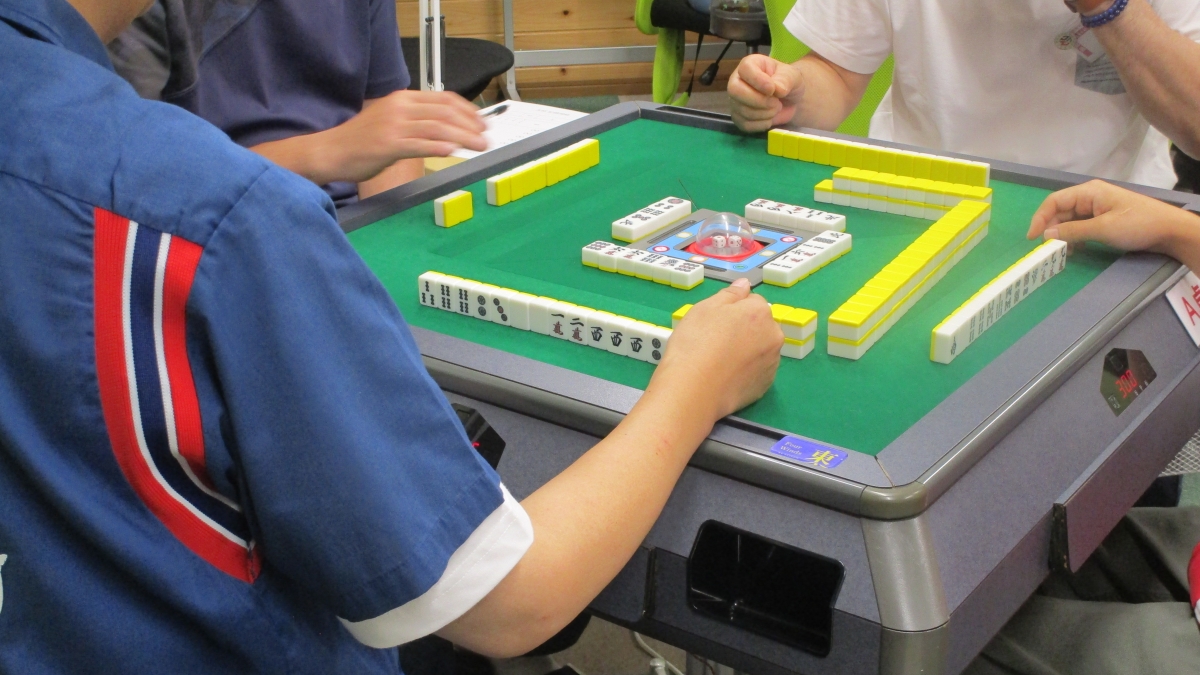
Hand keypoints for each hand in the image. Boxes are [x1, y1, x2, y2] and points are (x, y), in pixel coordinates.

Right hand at [317, 90, 485, 183]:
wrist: (332, 150)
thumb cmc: (363, 140)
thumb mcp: (392, 120)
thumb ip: (417, 121)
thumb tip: (448, 129)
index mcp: (403, 98)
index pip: (443, 99)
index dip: (467, 110)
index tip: (481, 121)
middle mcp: (400, 107)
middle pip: (445, 113)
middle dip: (470, 125)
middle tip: (485, 137)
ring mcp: (394, 125)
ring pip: (437, 128)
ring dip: (463, 138)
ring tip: (478, 146)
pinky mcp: (388, 145)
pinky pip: (420, 144)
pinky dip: (439, 147)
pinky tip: (453, 151)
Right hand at [649, 279, 782, 420]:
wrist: (693, 389)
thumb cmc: (695, 343)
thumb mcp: (704, 308)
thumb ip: (729, 294)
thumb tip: (745, 284)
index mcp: (760, 311)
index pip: (752, 301)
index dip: (732, 310)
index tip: (715, 322)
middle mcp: (774, 335)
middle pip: (760, 325)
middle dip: (745, 329)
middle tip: (717, 341)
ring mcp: (772, 363)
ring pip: (760, 348)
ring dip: (748, 349)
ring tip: (721, 360)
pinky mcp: (765, 386)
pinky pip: (757, 371)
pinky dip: (746, 371)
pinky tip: (727, 375)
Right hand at [728, 54, 805, 132]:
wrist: (789, 100)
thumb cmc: (787, 82)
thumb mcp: (792, 76)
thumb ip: (785, 79)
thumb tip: (777, 90)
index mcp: (750, 65)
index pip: (745, 69)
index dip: (758, 80)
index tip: (772, 89)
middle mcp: (737, 81)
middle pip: (735, 91)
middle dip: (759, 100)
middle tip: (776, 102)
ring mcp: (735, 101)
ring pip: (742, 110)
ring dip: (765, 113)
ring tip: (776, 108)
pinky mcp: (738, 118)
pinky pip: (745, 124)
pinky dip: (762, 124)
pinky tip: (769, 117)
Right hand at [1028, 179, 1193, 254]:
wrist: (1170, 230)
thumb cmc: (1138, 224)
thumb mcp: (1103, 228)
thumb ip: (1073, 231)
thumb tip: (1046, 235)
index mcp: (1089, 192)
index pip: (1054, 201)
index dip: (1040, 218)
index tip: (1033, 239)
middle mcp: (1090, 197)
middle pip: (1060, 211)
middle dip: (1051, 229)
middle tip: (1047, 250)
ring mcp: (1097, 208)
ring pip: (1069, 220)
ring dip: (1062, 235)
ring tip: (1061, 252)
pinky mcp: (1103, 219)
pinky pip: (1080, 226)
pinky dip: (1073, 237)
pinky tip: (1074, 249)